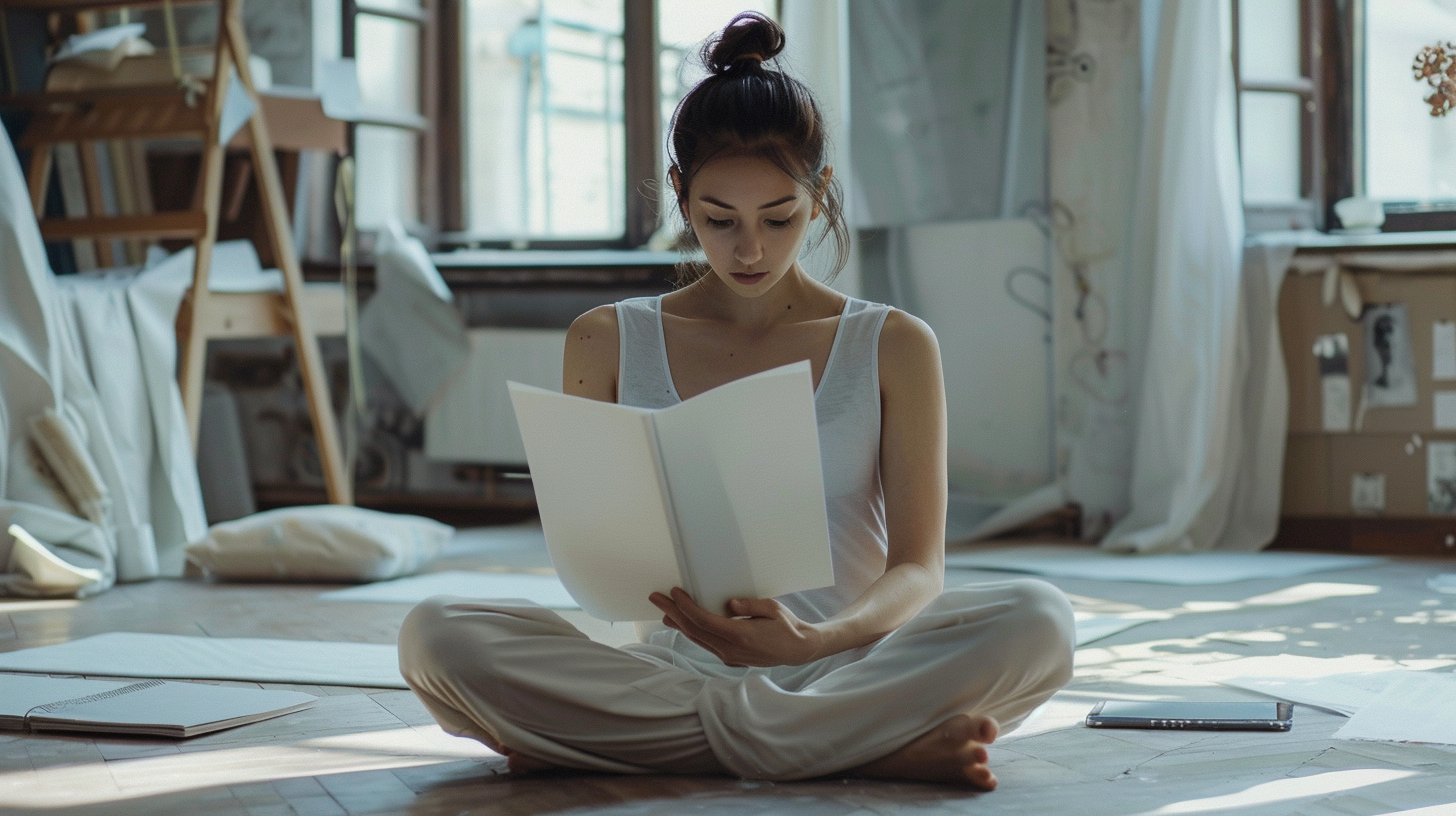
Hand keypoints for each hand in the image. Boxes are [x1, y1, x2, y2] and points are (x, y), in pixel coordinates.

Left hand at [649, 588, 824, 667]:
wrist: (798, 650)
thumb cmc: (787, 626)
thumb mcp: (772, 609)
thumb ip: (750, 604)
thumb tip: (728, 603)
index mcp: (741, 636)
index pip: (704, 621)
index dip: (686, 606)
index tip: (675, 592)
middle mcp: (731, 649)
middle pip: (694, 630)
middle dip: (673, 612)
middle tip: (656, 598)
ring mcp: (729, 656)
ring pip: (696, 639)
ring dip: (678, 623)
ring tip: (662, 610)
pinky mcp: (729, 657)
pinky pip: (704, 643)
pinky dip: (690, 631)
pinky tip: (680, 624)